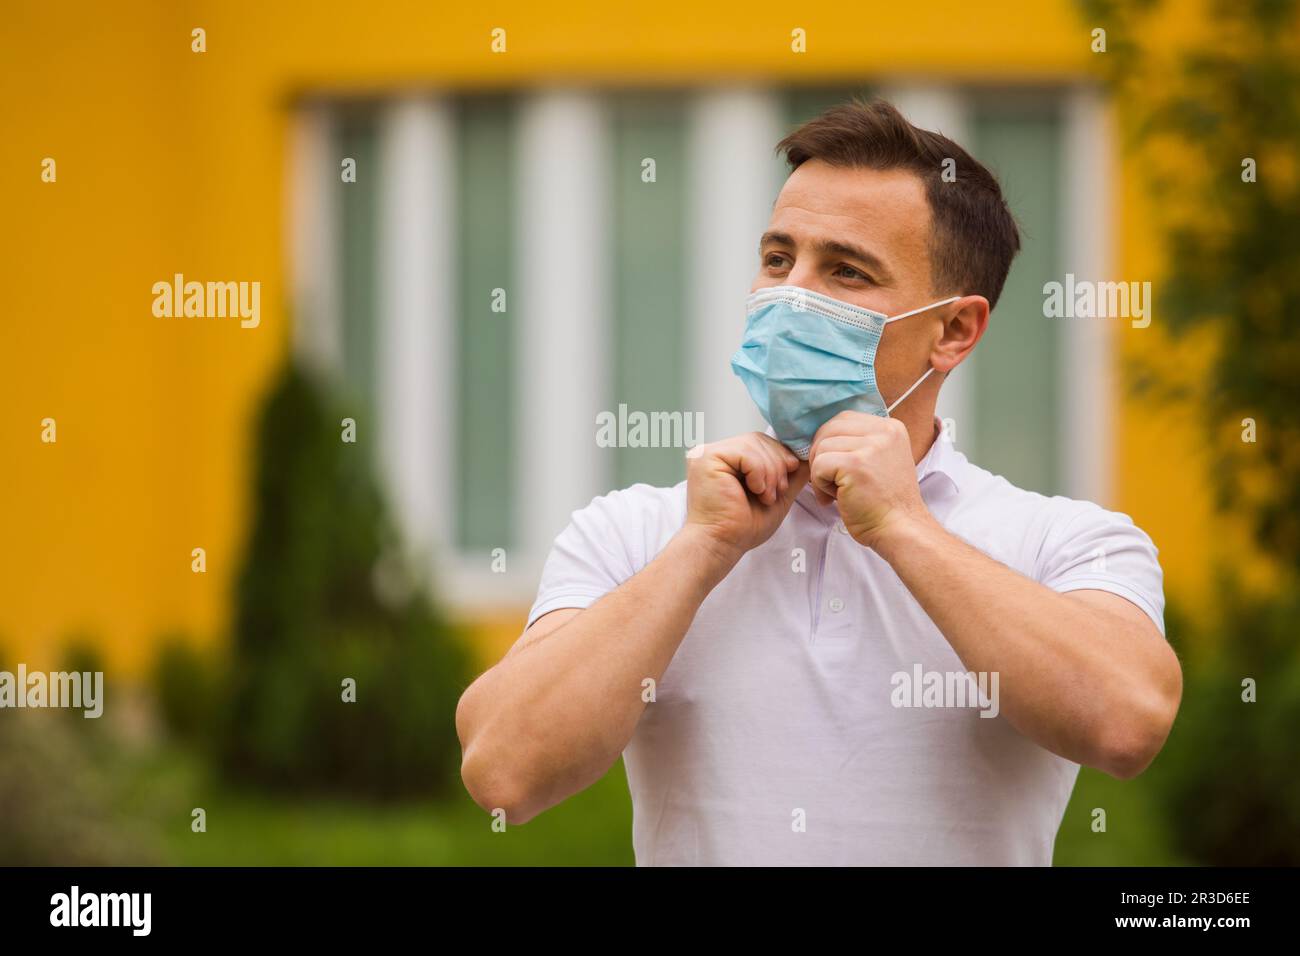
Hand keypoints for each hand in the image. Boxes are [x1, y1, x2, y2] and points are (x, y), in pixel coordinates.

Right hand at [684, 431, 808, 563]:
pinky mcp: (706, 458)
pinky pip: (745, 453)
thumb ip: (790, 475)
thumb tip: (808, 456)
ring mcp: (708, 453)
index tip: (785, 481)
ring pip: (754, 444)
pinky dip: (758, 473)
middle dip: (777, 465)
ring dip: (769, 472)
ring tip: (765, 496)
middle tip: (776, 492)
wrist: (722, 545)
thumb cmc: (743, 527)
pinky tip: (755, 491)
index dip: (780, 456)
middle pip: (758, 440)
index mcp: (729, 459)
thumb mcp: (776, 495)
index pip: (760, 442)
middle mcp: (716, 452)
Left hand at [808, 412, 932, 550]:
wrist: (901, 529)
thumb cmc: (886, 504)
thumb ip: (859, 444)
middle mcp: (884, 432)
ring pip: (821, 447)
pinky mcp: (855, 464)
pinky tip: (835, 499)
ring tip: (837, 492)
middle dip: (821, 456)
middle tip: (829, 482)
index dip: (831, 443)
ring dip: (820, 473)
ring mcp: (870, 446)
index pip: (844, 419)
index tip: (837, 468)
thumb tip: (821, 438)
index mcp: (891, 428)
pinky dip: (819, 484)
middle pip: (829, 429)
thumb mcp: (881, 461)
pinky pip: (818, 465)